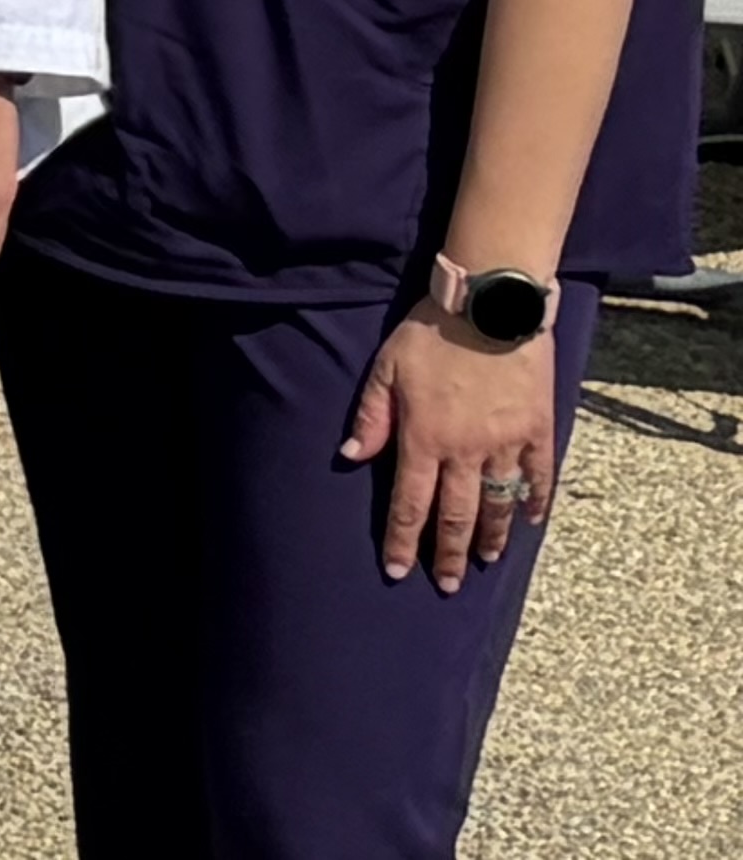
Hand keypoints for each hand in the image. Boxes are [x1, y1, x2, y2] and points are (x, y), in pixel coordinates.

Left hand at [345, 294, 561, 590]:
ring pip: (498, 504)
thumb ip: (371, 416)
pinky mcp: (538, 431)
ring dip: (491, 537)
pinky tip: (530, 521)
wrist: (490, 306)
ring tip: (484, 560)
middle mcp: (466, 451)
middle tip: (447, 584)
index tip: (398, 571)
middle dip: (448, 554)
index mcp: (424, 438)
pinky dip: (536, 502)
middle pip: (457, 515)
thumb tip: (351, 456)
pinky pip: (540, 477)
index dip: (403, 540)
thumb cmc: (431, 333)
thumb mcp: (387, 368)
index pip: (410, 503)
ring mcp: (507, 444)